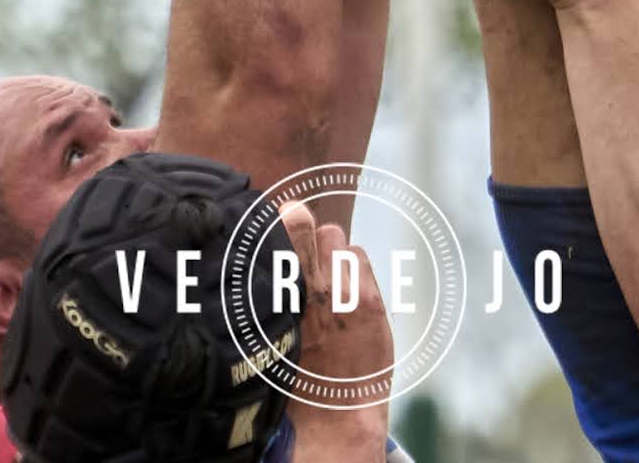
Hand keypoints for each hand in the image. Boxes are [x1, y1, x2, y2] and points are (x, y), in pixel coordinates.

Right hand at [275, 195, 394, 419]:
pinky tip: (344, 290)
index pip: (282, 228)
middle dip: (302, 233)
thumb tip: (269, 237)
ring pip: (335, 236)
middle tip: (302, 255)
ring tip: (325, 278)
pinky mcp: (370, 300)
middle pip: (306, 224)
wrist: (333, 416)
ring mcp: (343, 292)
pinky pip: (359, 255)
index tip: (276, 224)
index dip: (279, 221)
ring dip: (329, 252)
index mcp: (279, 294)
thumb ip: (270, 285)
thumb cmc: (295, 374)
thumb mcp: (269, 330)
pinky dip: (351, 266)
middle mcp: (311, 287)